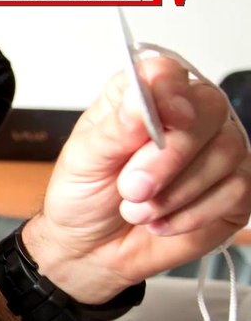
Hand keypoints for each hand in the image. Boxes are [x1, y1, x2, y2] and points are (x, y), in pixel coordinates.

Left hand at [26, 55, 250, 303]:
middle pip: (207, 110)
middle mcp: (187, 116)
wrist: (90, 247)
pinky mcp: (233, 187)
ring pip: (225, 153)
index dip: (170, 93)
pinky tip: (162, 223)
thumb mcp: (84, 161)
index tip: (166, 119)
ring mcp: (215, 150)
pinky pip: (236, 191)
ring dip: (176, 192)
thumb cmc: (84, 195)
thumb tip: (141, 98)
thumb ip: (114, 129)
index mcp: (143, 98)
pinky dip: (192, 214)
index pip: (168, 73)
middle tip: (132, 187)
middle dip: (170, 157)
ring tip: (137, 210)